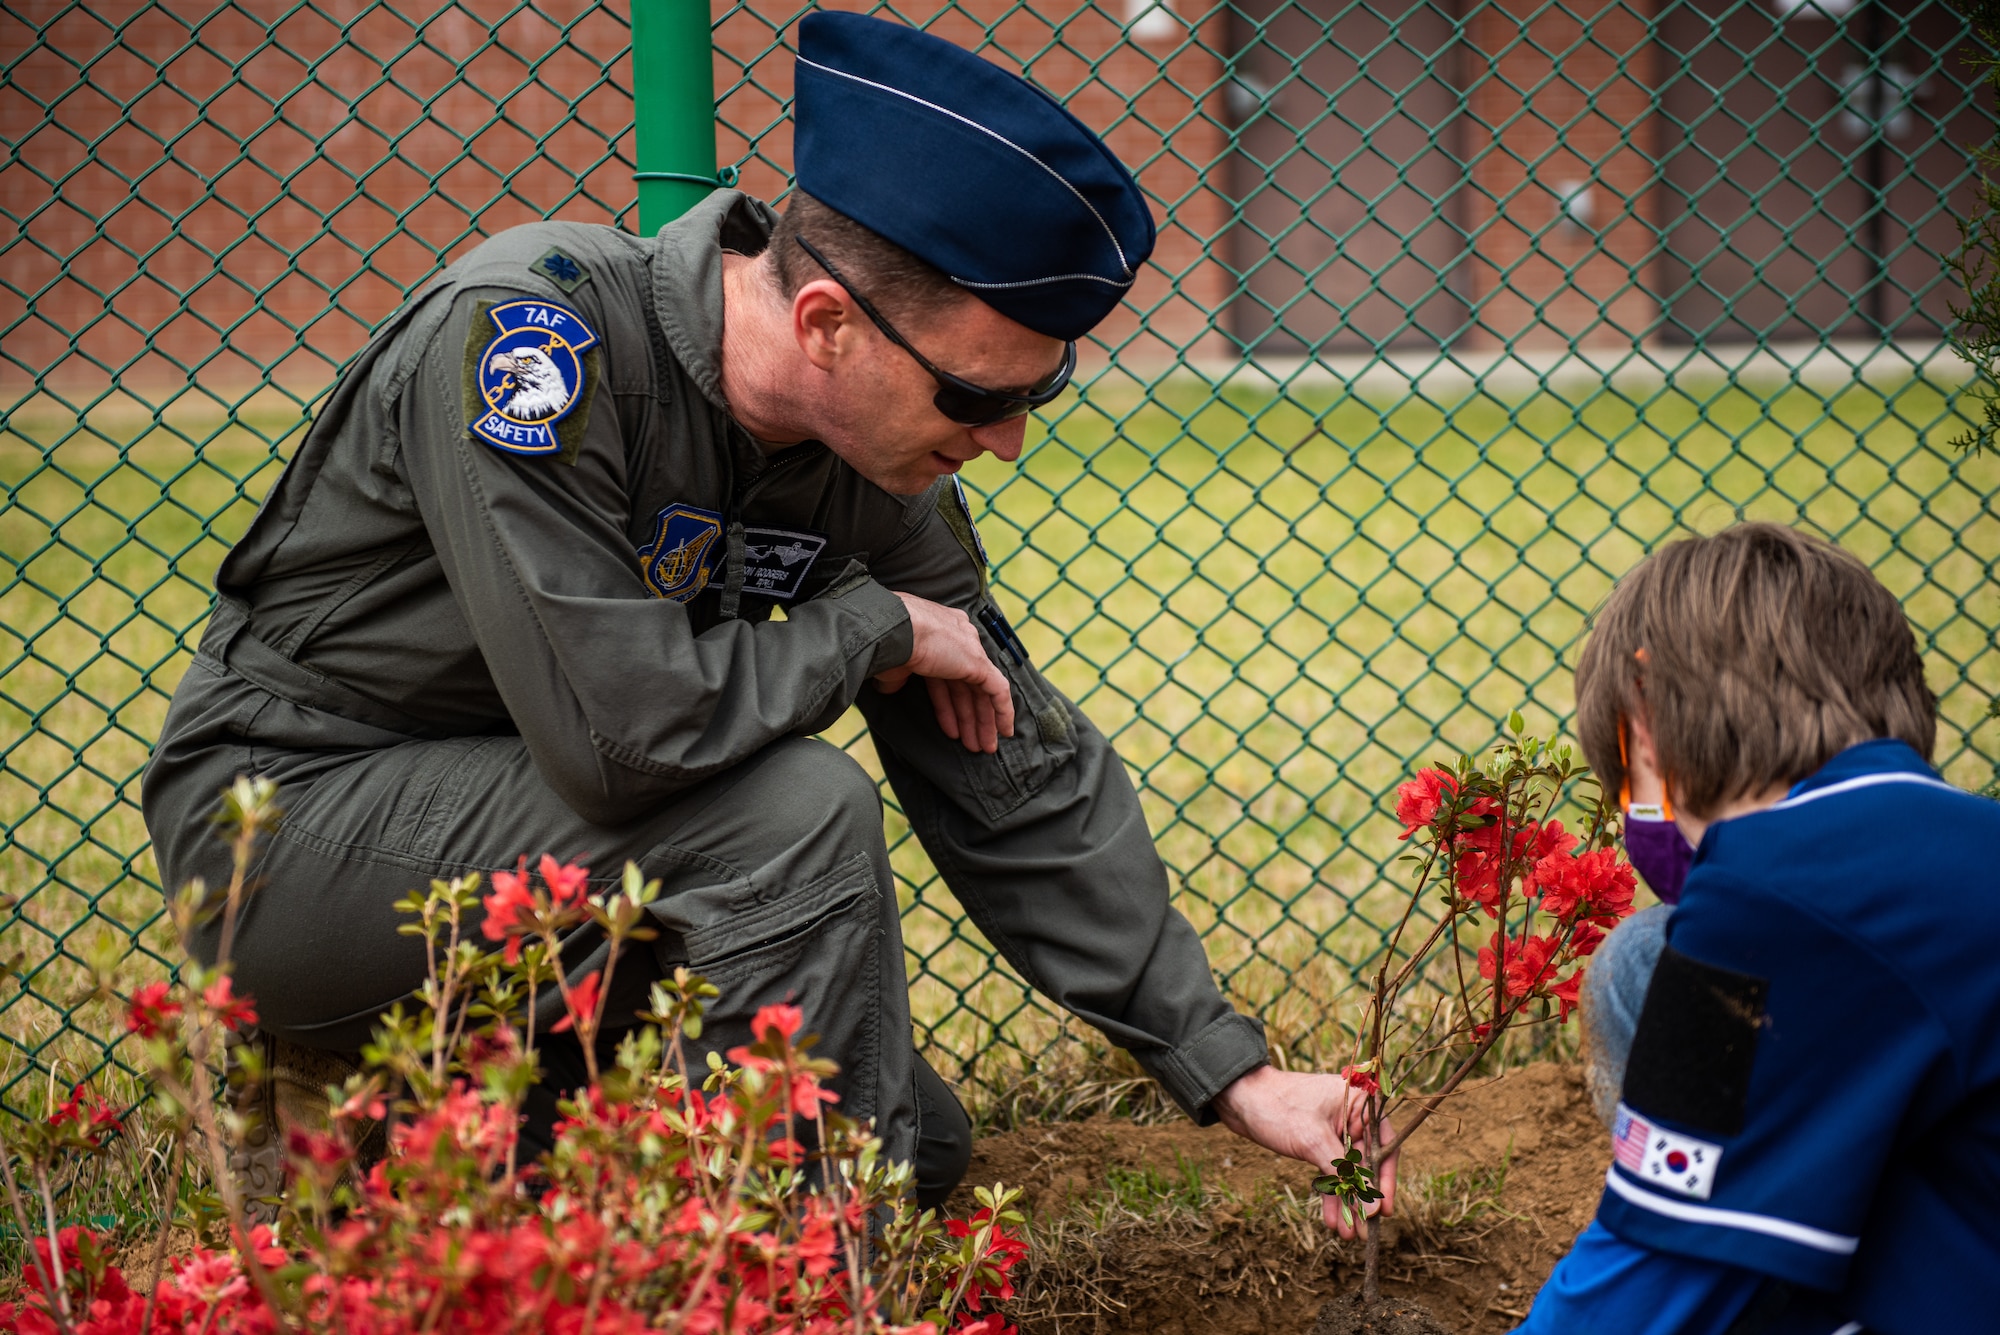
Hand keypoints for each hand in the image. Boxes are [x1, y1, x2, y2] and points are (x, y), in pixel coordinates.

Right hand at [874, 592, 1015, 753]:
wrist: (893, 630)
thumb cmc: (886, 645)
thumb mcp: (892, 666)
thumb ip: (897, 678)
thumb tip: (890, 687)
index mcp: (937, 634)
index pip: (947, 677)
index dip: (948, 704)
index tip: (950, 726)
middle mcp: (958, 638)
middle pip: (967, 685)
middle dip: (970, 716)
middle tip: (972, 743)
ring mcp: (970, 649)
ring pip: (983, 691)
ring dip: (982, 722)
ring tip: (981, 747)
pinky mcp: (979, 662)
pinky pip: (999, 690)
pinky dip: (1003, 711)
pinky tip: (1004, 732)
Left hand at [1211, 1064, 1397, 1238]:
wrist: (1238, 1097)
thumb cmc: (1278, 1108)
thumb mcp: (1314, 1141)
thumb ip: (1345, 1173)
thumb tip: (1373, 1208)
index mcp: (1360, 1102)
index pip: (1384, 1146)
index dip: (1385, 1180)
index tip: (1384, 1210)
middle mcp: (1352, 1116)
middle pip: (1366, 1164)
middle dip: (1361, 1199)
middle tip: (1363, 1231)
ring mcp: (1334, 1130)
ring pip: (1347, 1172)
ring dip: (1346, 1202)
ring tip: (1346, 1234)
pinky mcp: (1317, 1142)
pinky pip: (1330, 1172)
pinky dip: (1330, 1194)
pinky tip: (1332, 1219)